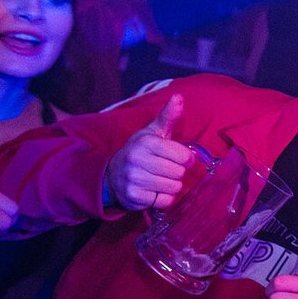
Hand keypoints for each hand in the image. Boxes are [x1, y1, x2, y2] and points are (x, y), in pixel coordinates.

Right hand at [104, 94, 190, 211]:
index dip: (185, 159)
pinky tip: (153, 191)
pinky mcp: (134, 196)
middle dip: (176, 173)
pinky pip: (164, 201)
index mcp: (146, 143)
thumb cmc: (139, 152)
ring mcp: (134, 179)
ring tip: (159, 179)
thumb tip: (179, 97)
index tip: (177, 158)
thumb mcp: (152, 133)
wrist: (112, 174)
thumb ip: (167, 117)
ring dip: (170, 186)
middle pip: (179, 173)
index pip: (184, 156)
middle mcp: (137, 160)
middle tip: (164, 169)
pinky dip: (162, 198)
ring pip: (173, 188)